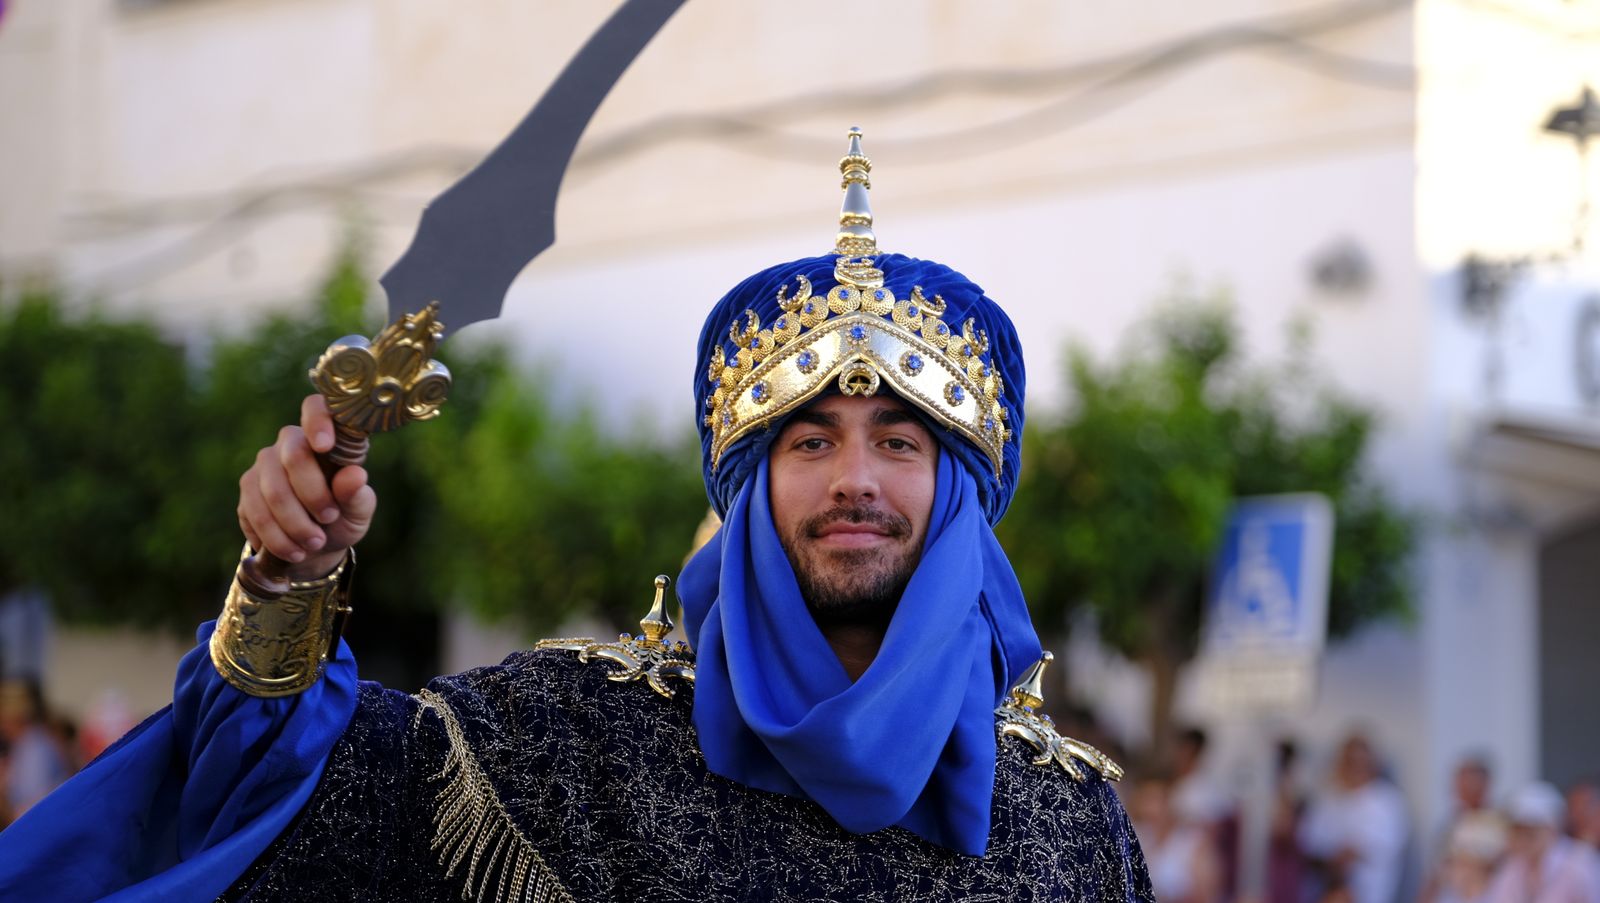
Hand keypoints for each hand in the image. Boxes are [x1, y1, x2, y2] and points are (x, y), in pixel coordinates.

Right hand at [237, 395, 376, 580]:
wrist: (314, 546)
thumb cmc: (343, 517)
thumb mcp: (358, 510)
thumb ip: (357, 494)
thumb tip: (355, 475)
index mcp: (325, 437)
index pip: (315, 407)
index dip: (318, 421)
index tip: (325, 446)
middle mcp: (291, 442)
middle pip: (294, 455)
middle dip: (313, 494)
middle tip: (329, 519)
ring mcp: (264, 463)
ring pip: (272, 490)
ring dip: (295, 523)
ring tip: (315, 543)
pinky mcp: (247, 489)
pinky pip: (255, 511)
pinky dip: (276, 536)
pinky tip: (293, 550)